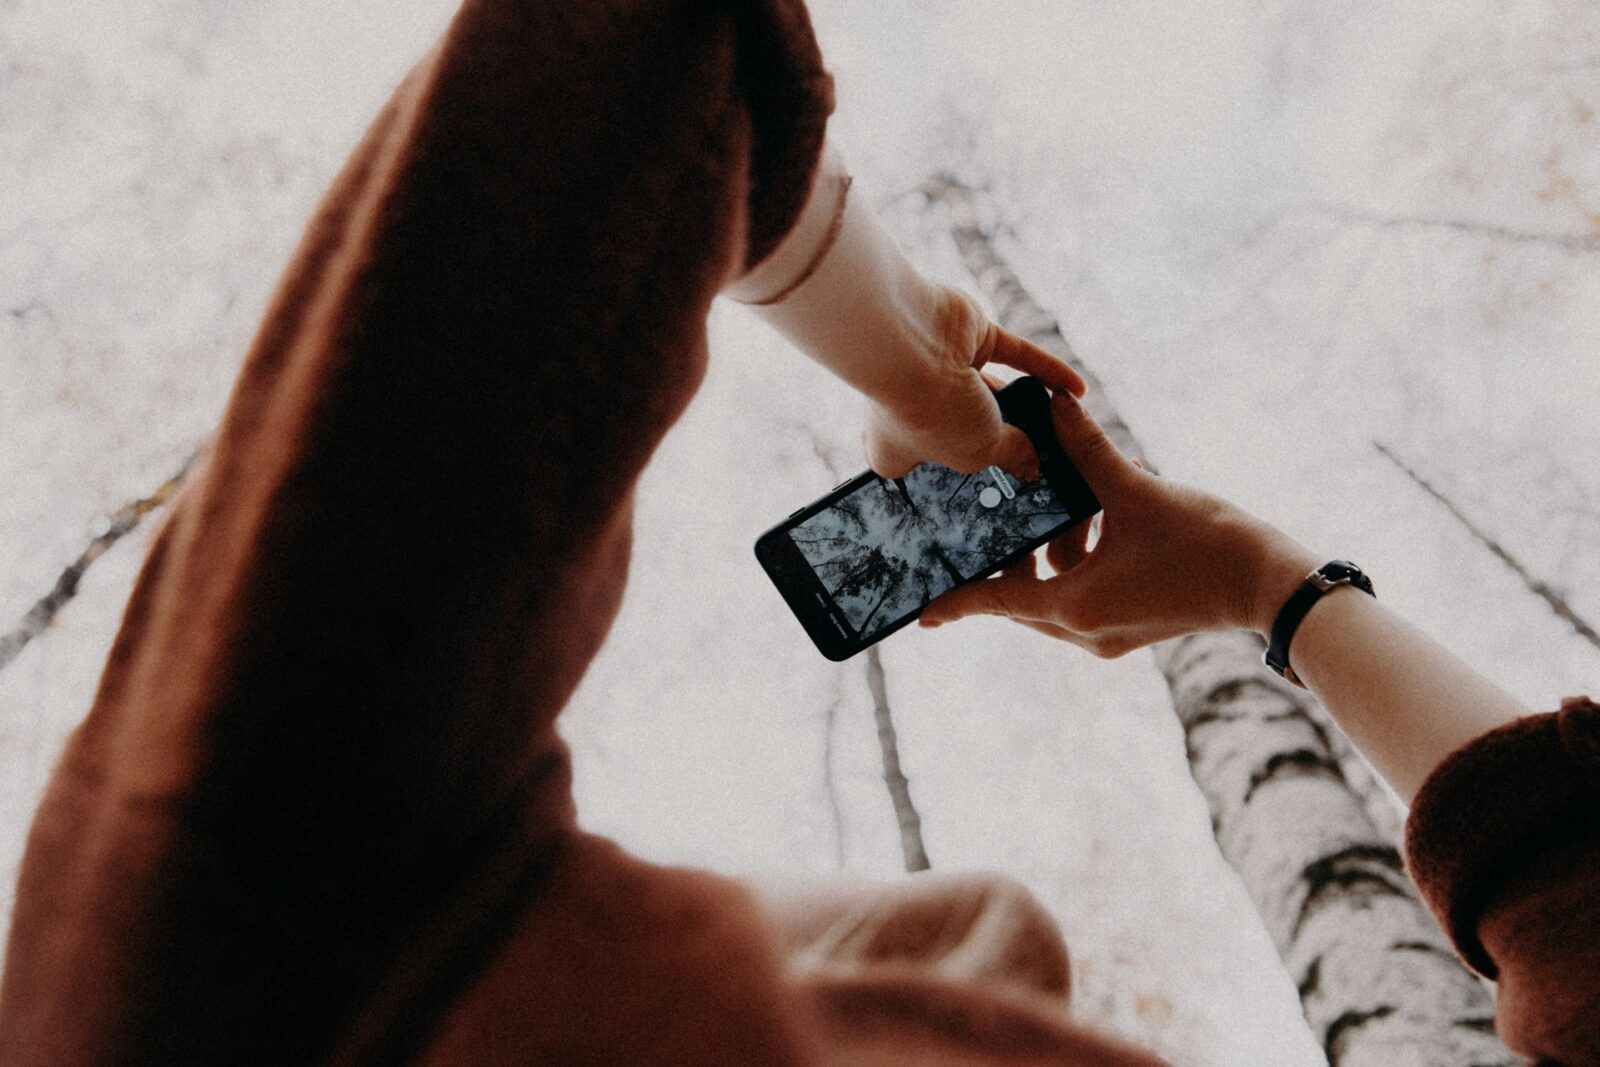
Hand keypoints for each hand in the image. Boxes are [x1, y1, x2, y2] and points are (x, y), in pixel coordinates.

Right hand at [863, 287, 1085, 478]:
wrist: (908, 344)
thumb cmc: (926, 411)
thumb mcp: (977, 453)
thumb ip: (1009, 456)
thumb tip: (1031, 465)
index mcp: (897, 447)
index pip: (922, 469)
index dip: (947, 481)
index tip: (984, 496)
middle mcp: (917, 406)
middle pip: (962, 427)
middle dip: (993, 439)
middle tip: (1030, 461)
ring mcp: (944, 368)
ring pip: (991, 390)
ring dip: (1023, 404)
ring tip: (1057, 428)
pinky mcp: (970, 336)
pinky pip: (1016, 355)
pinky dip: (1047, 370)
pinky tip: (1077, 388)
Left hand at [918, 390, 1321, 655]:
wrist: (1272, 586)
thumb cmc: (1207, 543)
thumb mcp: (1138, 490)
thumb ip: (1087, 451)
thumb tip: (1052, 405)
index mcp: (1076, 607)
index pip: (997, 601)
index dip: (956, 601)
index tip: (920, 609)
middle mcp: (1086, 630)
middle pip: (1019, 600)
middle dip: (1001, 563)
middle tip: (976, 531)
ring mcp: (1110, 635)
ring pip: (1052, 597)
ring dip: (1045, 558)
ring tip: (1047, 513)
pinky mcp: (1132, 626)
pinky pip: (1082, 596)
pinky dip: (1075, 565)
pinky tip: (1091, 522)